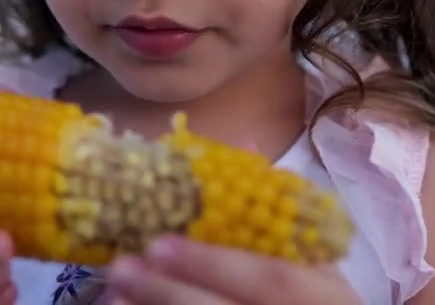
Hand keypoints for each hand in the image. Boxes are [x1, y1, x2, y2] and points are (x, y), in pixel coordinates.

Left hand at [105, 235, 361, 304]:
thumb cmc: (316, 298)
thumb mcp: (313, 259)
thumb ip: (279, 210)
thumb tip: (242, 145)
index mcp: (323, 294)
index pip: (271, 280)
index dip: (213, 262)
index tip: (160, 243)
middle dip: (171, 292)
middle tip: (122, 267)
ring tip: (111, 294)